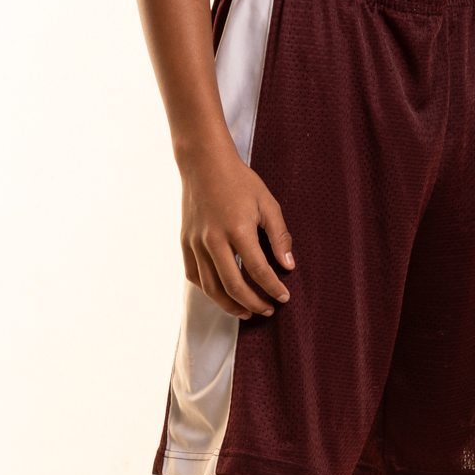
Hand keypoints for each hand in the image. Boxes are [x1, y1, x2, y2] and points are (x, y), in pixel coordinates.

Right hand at [181, 141, 294, 317]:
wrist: (204, 163)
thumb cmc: (239, 181)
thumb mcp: (267, 203)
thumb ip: (279, 235)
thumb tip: (288, 265)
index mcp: (238, 229)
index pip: (259, 270)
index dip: (273, 288)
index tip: (284, 297)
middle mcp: (214, 240)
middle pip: (233, 286)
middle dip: (253, 304)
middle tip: (267, 310)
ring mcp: (196, 242)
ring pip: (211, 287)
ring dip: (229, 305)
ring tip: (245, 311)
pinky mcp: (185, 242)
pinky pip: (194, 275)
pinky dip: (208, 290)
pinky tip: (222, 294)